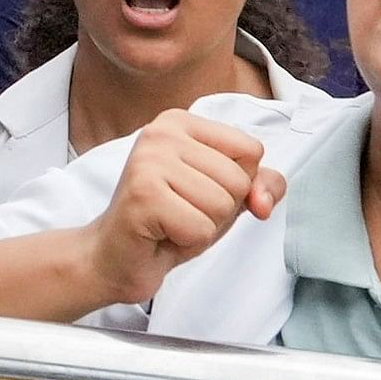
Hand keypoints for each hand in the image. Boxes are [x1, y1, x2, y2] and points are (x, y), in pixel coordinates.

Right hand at [81, 111, 282, 310]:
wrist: (117, 256)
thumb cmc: (169, 221)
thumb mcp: (223, 195)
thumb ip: (258, 186)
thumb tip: (263, 201)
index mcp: (181, 123)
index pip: (251, 150)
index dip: (238, 184)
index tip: (200, 192)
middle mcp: (161, 132)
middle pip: (239, 179)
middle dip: (220, 210)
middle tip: (182, 212)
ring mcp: (149, 161)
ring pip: (222, 205)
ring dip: (203, 227)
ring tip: (172, 222)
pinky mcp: (143, 195)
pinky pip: (201, 227)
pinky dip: (188, 241)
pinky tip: (162, 233)